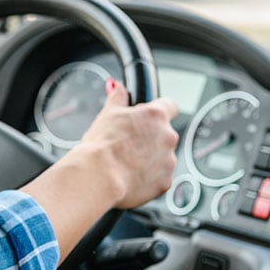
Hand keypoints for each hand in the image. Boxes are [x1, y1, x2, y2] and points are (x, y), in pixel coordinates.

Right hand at [70, 79, 178, 208]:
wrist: (100, 177)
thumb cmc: (102, 146)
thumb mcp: (107, 114)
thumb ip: (118, 97)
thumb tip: (117, 87)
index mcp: (155, 115)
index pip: (169, 105)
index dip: (158, 109)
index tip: (148, 116)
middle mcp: (167, 136)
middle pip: (164, 133)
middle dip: (150, 137)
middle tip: (129, 143)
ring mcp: (169, 160)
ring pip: (162, 156)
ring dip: (150, 157)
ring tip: (127, 162)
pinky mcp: (165, 182)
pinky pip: (160, 177)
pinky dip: (149, 177)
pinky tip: (131, 176)